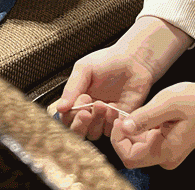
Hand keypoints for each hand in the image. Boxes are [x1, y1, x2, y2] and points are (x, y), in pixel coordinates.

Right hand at [53, 16, 192, 140]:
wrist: (134, 61)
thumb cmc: (108, 61)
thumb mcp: (84, 68)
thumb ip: (71, 88)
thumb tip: (60, 108)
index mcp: (77, 98)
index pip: (66, 117)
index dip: (71, 115)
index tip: (80, 101)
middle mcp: (89, 110)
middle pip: (77, 130)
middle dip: (80, 124)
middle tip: (87, 111)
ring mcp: (104, 118)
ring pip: (93, 133)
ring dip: (96, 122)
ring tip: (103, 104)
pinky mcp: (119, 121)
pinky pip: (111, 132)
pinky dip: (111, 122)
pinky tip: (115, 108)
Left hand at [111, 70, 194, 170]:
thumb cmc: (194, 100)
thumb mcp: (167, 103)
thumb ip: (145, 117)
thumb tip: (123, 128)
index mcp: (165, 151)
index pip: (129, 158)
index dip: (118, 140)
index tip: (119, 119)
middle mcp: (165, 158)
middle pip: (132, 153)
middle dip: (122, 134)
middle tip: (121, 111)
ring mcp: (167, 153)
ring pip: (137, 147)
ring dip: (131, 130)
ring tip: (134, 110)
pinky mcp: (168, 146)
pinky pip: (146, 141)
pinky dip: (140, 128)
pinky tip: (145, 113)